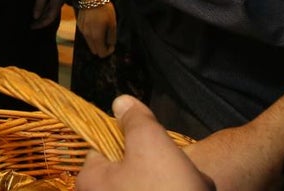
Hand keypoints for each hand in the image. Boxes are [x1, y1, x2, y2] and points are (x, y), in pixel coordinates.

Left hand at [32, 0, 64, 28]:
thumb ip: (39, 4)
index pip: (49, 18)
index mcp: (57, 3)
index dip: (41, 24)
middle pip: (50, 16)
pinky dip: (43, 11)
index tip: (32, 28)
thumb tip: (35, 17)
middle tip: (31, 26)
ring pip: (50, 12)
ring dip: (42, 17)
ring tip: (33, 21)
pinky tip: (37, 11)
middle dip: (41, 22)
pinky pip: (49, 6)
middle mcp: (59, 3)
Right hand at [77, 0, 116, 56]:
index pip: (101, 53)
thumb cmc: (105, 10)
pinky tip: (95, 25)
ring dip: (96, 41)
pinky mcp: (79, 24)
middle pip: (94, 50)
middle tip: (108, 39)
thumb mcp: (113, 24)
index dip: (108, 51)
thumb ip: (112, 37)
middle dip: (101, 48)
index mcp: (96, 37)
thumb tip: (111, 45)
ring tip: (102, 31)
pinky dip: (91, 34)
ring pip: (89, 43)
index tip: (112, 44)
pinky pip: (86, 35)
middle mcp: (87, 36)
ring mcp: (82, 30)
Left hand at [78, 95, 213, 190]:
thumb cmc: (165, 188)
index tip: (151, 140)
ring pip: (149, 185)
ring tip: (191, 184)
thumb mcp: (150, 142)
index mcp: (91, 181)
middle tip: (177, 166)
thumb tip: (121, 102)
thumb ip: (134, 119)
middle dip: (158, 162)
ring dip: (174, 180)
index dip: (129, 138)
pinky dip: (177, 190)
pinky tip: (192, 190)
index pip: (102, 146)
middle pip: (129, 168)